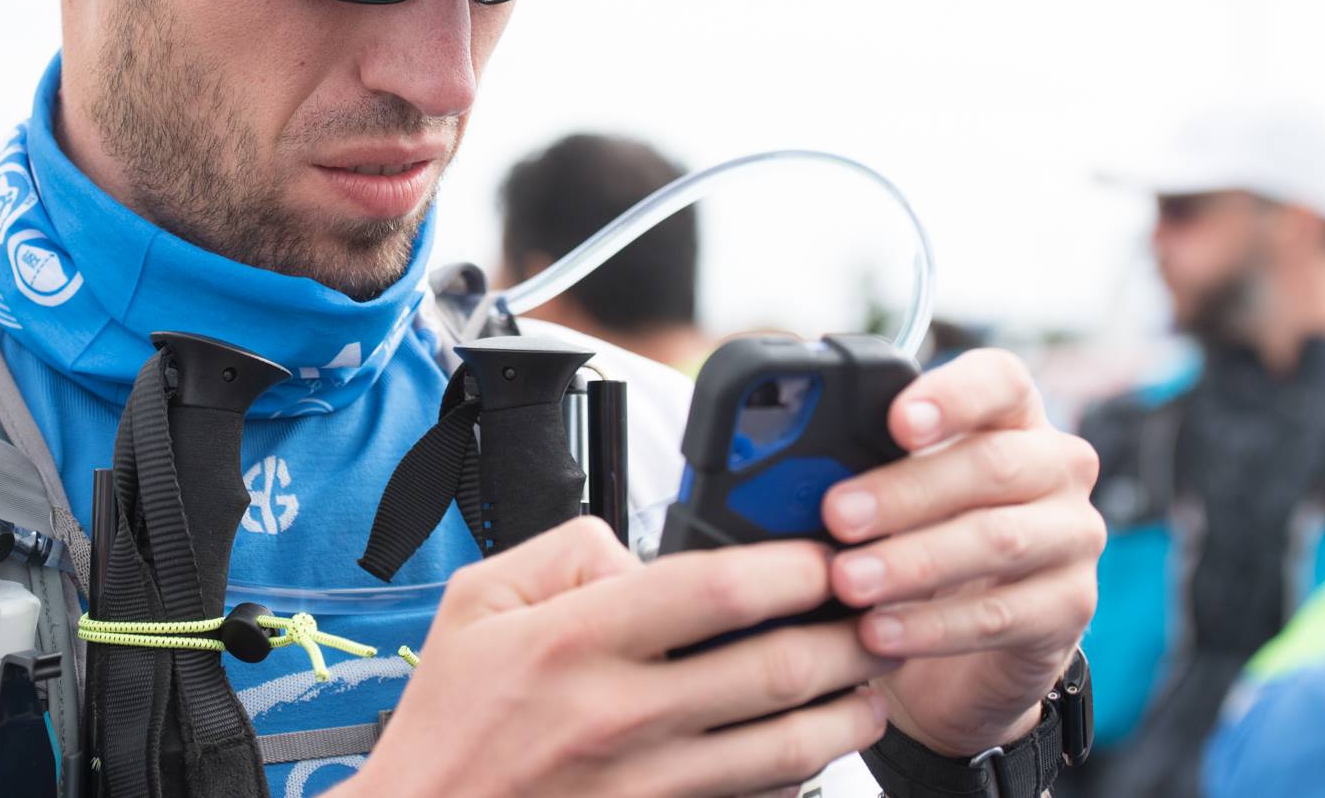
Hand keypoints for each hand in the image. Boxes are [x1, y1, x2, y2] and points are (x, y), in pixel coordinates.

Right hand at [345, 516, 896, 797]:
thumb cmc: (449, 723)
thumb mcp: (476, 600)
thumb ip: (565, 552)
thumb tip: (642, 551)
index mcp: (575, 642)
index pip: (714, 590)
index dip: (791, 566)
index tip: (823, 556)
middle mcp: (621, 715)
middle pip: (777, 670)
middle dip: (849, 637)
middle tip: (875, 616)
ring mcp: (648, 784)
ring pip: (790, 748)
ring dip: (850, 713)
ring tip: (869, 685)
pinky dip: (802, 776)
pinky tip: (811, 749)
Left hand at [820, 348, 1102, 757]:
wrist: (961, 646)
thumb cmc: (917, 535)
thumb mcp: (888, 491)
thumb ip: (856, 466)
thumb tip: (783, 468)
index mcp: (1010, 415)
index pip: (999, 380)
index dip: (951, 395)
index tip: (896, 421)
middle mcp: (1055, 465)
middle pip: (991, 463)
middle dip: (905, 491)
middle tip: (837, 515)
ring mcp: (1072, 535)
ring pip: (999, 539)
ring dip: (914, 561)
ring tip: (848, 581)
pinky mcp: (1070, 606)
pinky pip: (1002, 615)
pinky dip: (933, 626)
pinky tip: (879, 633)